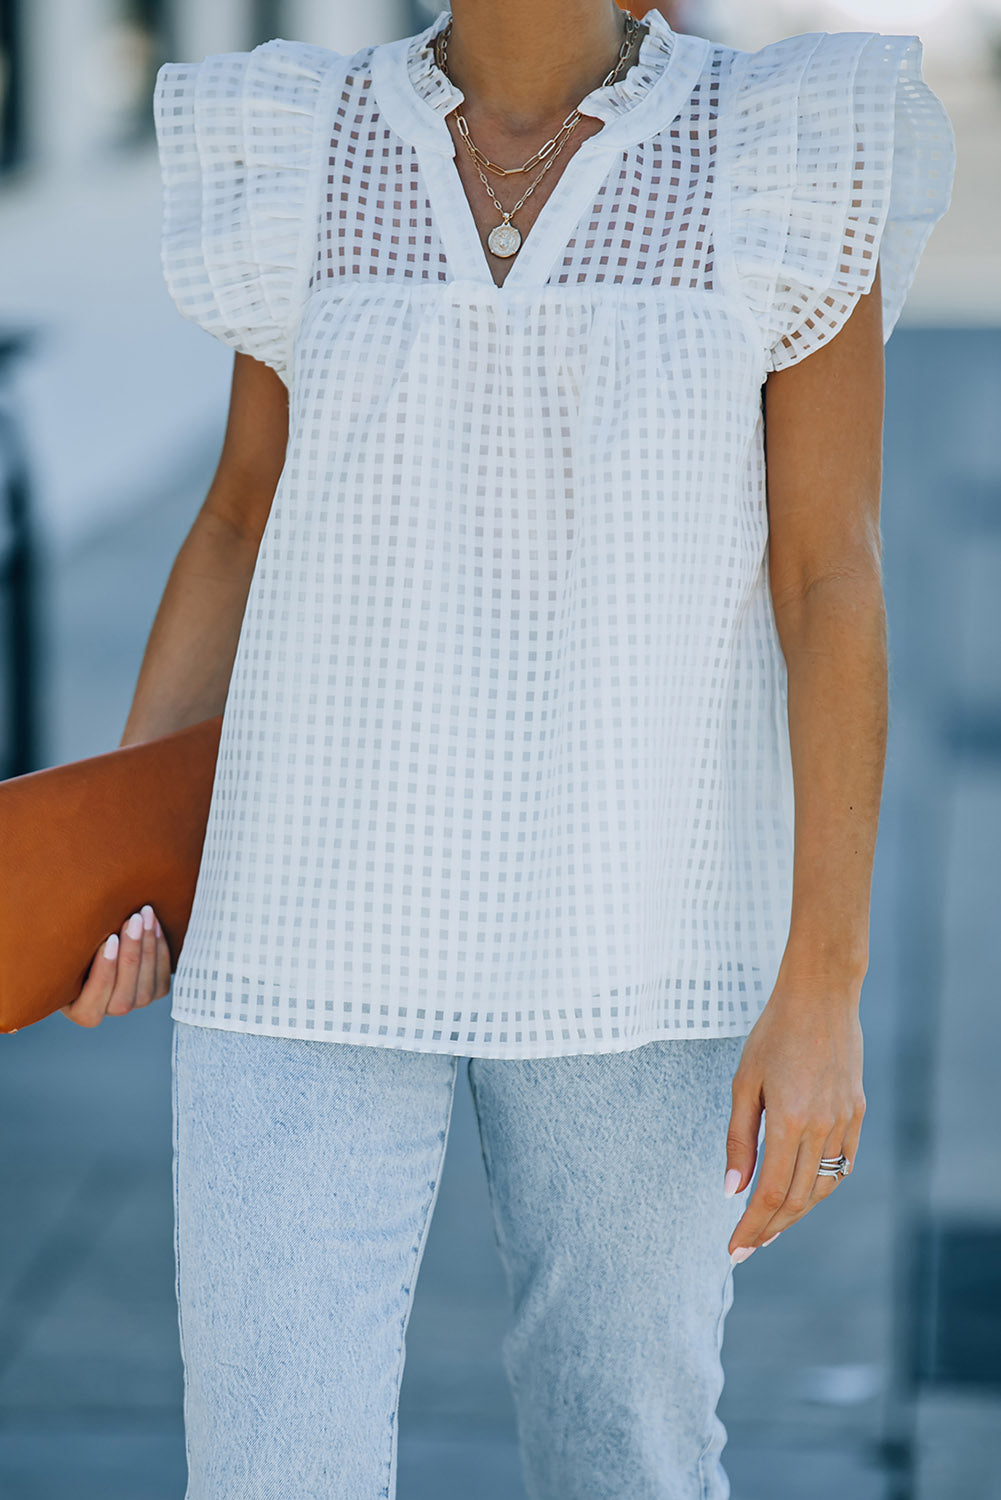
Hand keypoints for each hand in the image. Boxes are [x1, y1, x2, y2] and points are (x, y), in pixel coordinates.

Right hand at [60, 905, 171, 1027]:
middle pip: (124, 995)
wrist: (97, 948)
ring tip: (145, 916)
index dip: (105, 971)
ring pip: (146, 986)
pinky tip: (155, 925)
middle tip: (133, 920)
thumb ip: (66, 952)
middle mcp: (110, 1011)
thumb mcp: (64, 955)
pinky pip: (162, 977)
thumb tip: (57, 925)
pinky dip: (161, 949)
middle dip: (131, 954)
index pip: (93, 1000)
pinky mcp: (155, 991)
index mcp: (82, 1012)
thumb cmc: (72, 952)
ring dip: (149, 947)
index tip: (110, 940)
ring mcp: (135, 1003)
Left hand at [723, 979, 865, 1259]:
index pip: (771, 1193)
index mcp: (789, 1121)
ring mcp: (844, 1121)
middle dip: (770, 1228)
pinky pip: (841, 1164)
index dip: (752, 1226)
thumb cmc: (773, 1034)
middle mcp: (822, 1127)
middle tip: (746, 1247)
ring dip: (796, 1212)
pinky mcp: (856, 1113)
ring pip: (823, 1187)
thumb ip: (738, 1139)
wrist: (821, 996)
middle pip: (798, 1199)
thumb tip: (731, 1191)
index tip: (734, 1249)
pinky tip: (802, 1193)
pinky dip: (821, 1186)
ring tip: (770, 1226)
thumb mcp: (744, 1083)